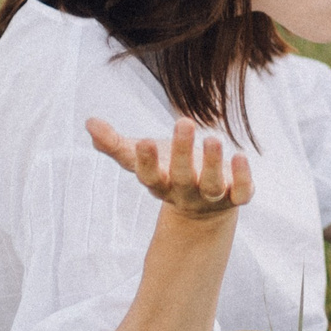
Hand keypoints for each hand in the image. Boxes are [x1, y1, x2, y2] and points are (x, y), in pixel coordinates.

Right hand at [86, 117, 252, 220]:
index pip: (149, 176)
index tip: (144, 141)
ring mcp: (211, 197)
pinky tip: (241, 155)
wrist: (203, 208)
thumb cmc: (167, 172)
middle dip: (182, 152)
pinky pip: (241, 192)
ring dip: (214, 163)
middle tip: (184, 122)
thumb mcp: (141, 158)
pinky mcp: (236, 197)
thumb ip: (115, 144)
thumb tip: (88, 122)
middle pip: (182, 177)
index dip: (146, 161)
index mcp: (159, 183)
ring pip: (212, 185)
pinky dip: (242, 177)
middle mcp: (184, 192)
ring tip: (213, 138)